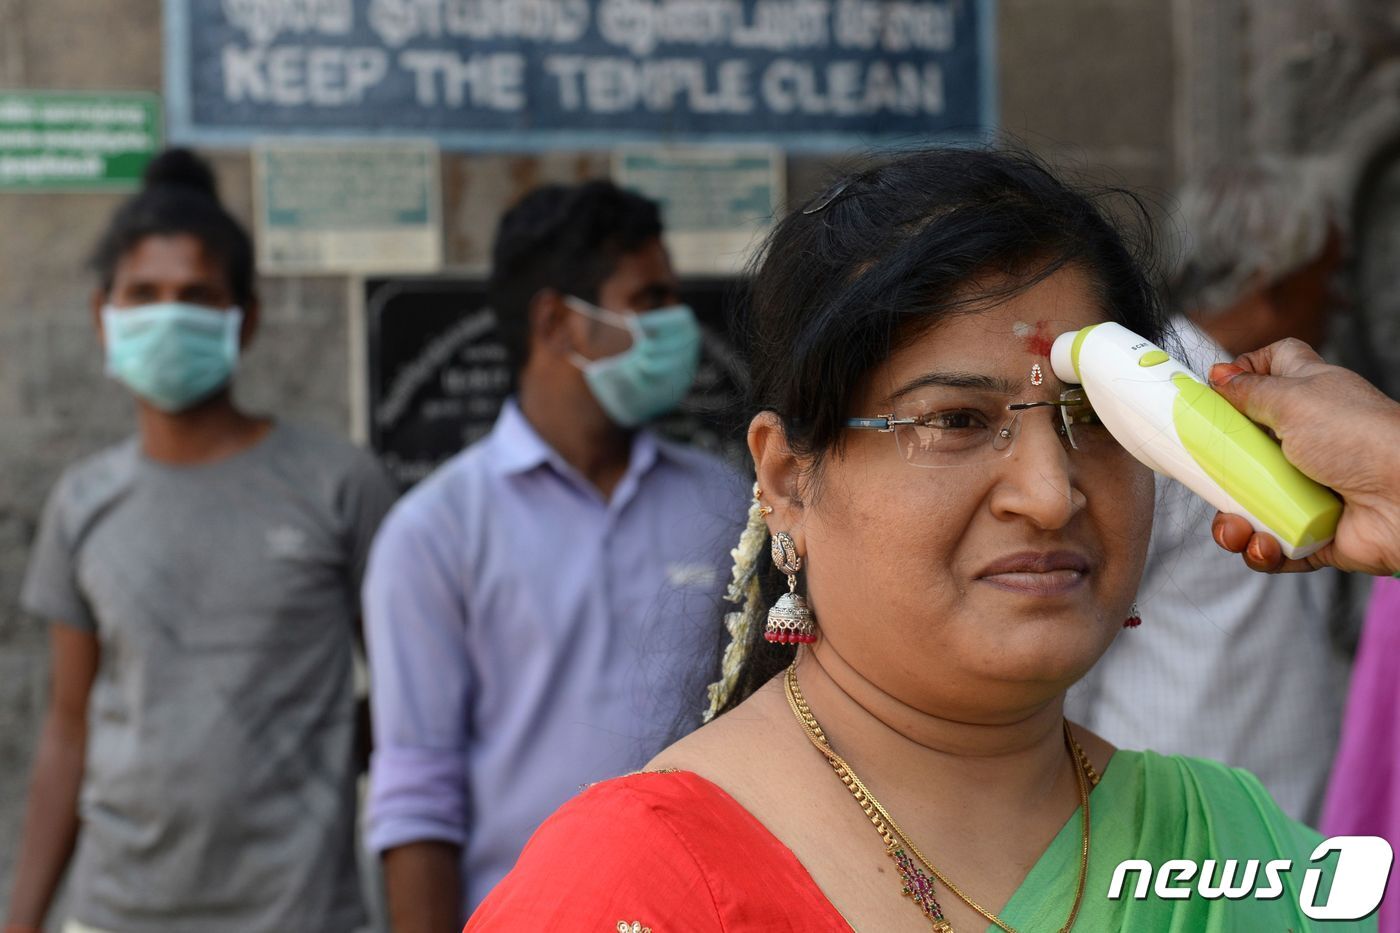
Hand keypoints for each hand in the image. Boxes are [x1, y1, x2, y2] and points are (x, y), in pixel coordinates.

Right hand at [1207, 338, 1399, 574]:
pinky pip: (1272, 545)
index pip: (1275, 369)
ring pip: (1250, 504)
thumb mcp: (1294, 398)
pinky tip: (1264, 543)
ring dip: (1233, 522)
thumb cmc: (1359, 438)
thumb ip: (1249, 389)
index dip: (1246, 371)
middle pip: (1245, 448)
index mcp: (1307, 400)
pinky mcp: (1313, 534)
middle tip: (1206, 474)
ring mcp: (1308, 490)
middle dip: (1218, 466)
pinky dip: (1261, 550)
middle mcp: (1307, 443)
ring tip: (1238, 526)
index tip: (1217, 390)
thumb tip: (1218, 376)